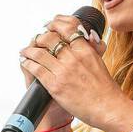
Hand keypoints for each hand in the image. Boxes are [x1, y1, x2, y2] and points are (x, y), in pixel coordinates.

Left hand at [19, 14, 123, 130]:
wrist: (108, 108)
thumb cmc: (106, 90)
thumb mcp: (100, 63)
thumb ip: (93, 50)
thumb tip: (90, 39)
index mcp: (86, 51)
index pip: (68, 28)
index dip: (56, 23)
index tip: (50, 25)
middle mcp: (73, 58)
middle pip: (50, 38)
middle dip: (40, 36)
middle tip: (37, 39)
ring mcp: (63, 71)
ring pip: (39, 52)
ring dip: (29, 50)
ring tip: (25, 51)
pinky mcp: (55, 85)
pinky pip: (36, 69)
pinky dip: (28, 63)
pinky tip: (25, 61)